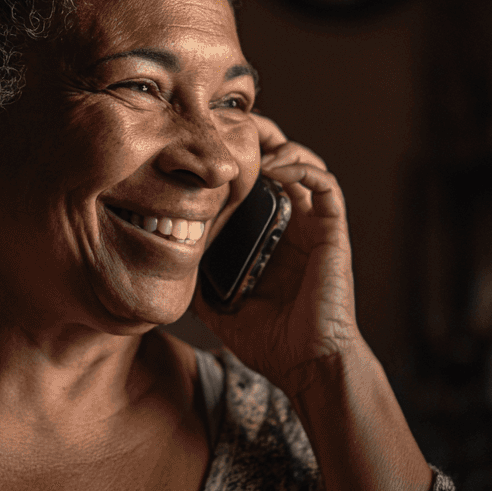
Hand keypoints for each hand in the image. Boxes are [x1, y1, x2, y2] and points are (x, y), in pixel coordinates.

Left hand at [193, 114, 363, 399]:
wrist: (306, 364)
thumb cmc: (269, 341)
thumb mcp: (216, 303)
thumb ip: (196, 277)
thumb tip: (159, 262)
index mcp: (266, 235)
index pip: (250, 183)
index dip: (231, 160)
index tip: (202, 147)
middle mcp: (291, 223)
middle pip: (277, 162)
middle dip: (255, 138)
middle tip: (226, 126)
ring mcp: (313, 224)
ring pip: (302, 162)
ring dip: (278, 145)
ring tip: (249, 140)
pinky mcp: (332, 230)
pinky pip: (325, 184)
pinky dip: (301, 166)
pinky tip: (275, 167)